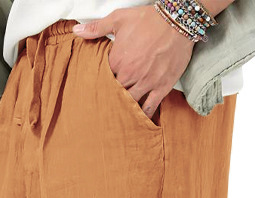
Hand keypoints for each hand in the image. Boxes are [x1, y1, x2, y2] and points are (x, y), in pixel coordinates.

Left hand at [73, 7, 193, 119]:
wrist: (177, 21)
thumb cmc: (148, 19)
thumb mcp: (119, 18)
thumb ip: (97, 28)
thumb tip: (76, 30)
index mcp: (118, 60)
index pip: (103, 79)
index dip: (100, 83)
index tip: (97, 87)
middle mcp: (131, 75)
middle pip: (115, 94)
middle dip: (110, 99)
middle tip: (105, 106)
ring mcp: (147, 83)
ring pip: (130, 103)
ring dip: (124, 110)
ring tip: (117, 116)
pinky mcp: (161, 87)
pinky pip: (150, 107)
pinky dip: (143, 116)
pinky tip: (138, 122)